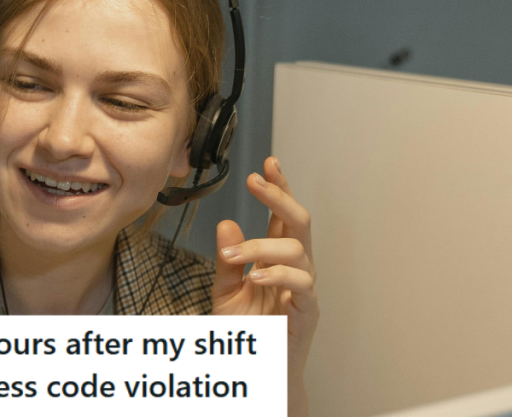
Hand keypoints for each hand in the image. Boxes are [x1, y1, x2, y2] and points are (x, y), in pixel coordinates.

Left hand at [212, 156, 317, 416]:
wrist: (260, 371)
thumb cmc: (249, 332)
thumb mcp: (226, 291)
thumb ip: (228, 260)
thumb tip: (227, 224)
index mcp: (278, 258)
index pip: (282, 216)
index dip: (279, 188)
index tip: (268, 163)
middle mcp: (296, 268)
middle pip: (299, 221)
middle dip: (279, 197)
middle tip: (256, 181)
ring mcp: (305, 289)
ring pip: (298, 250)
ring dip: (262, 246)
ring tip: (234, 257)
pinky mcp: (308, 311)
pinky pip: (302, 285)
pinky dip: (278, 275)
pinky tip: (257, 275)